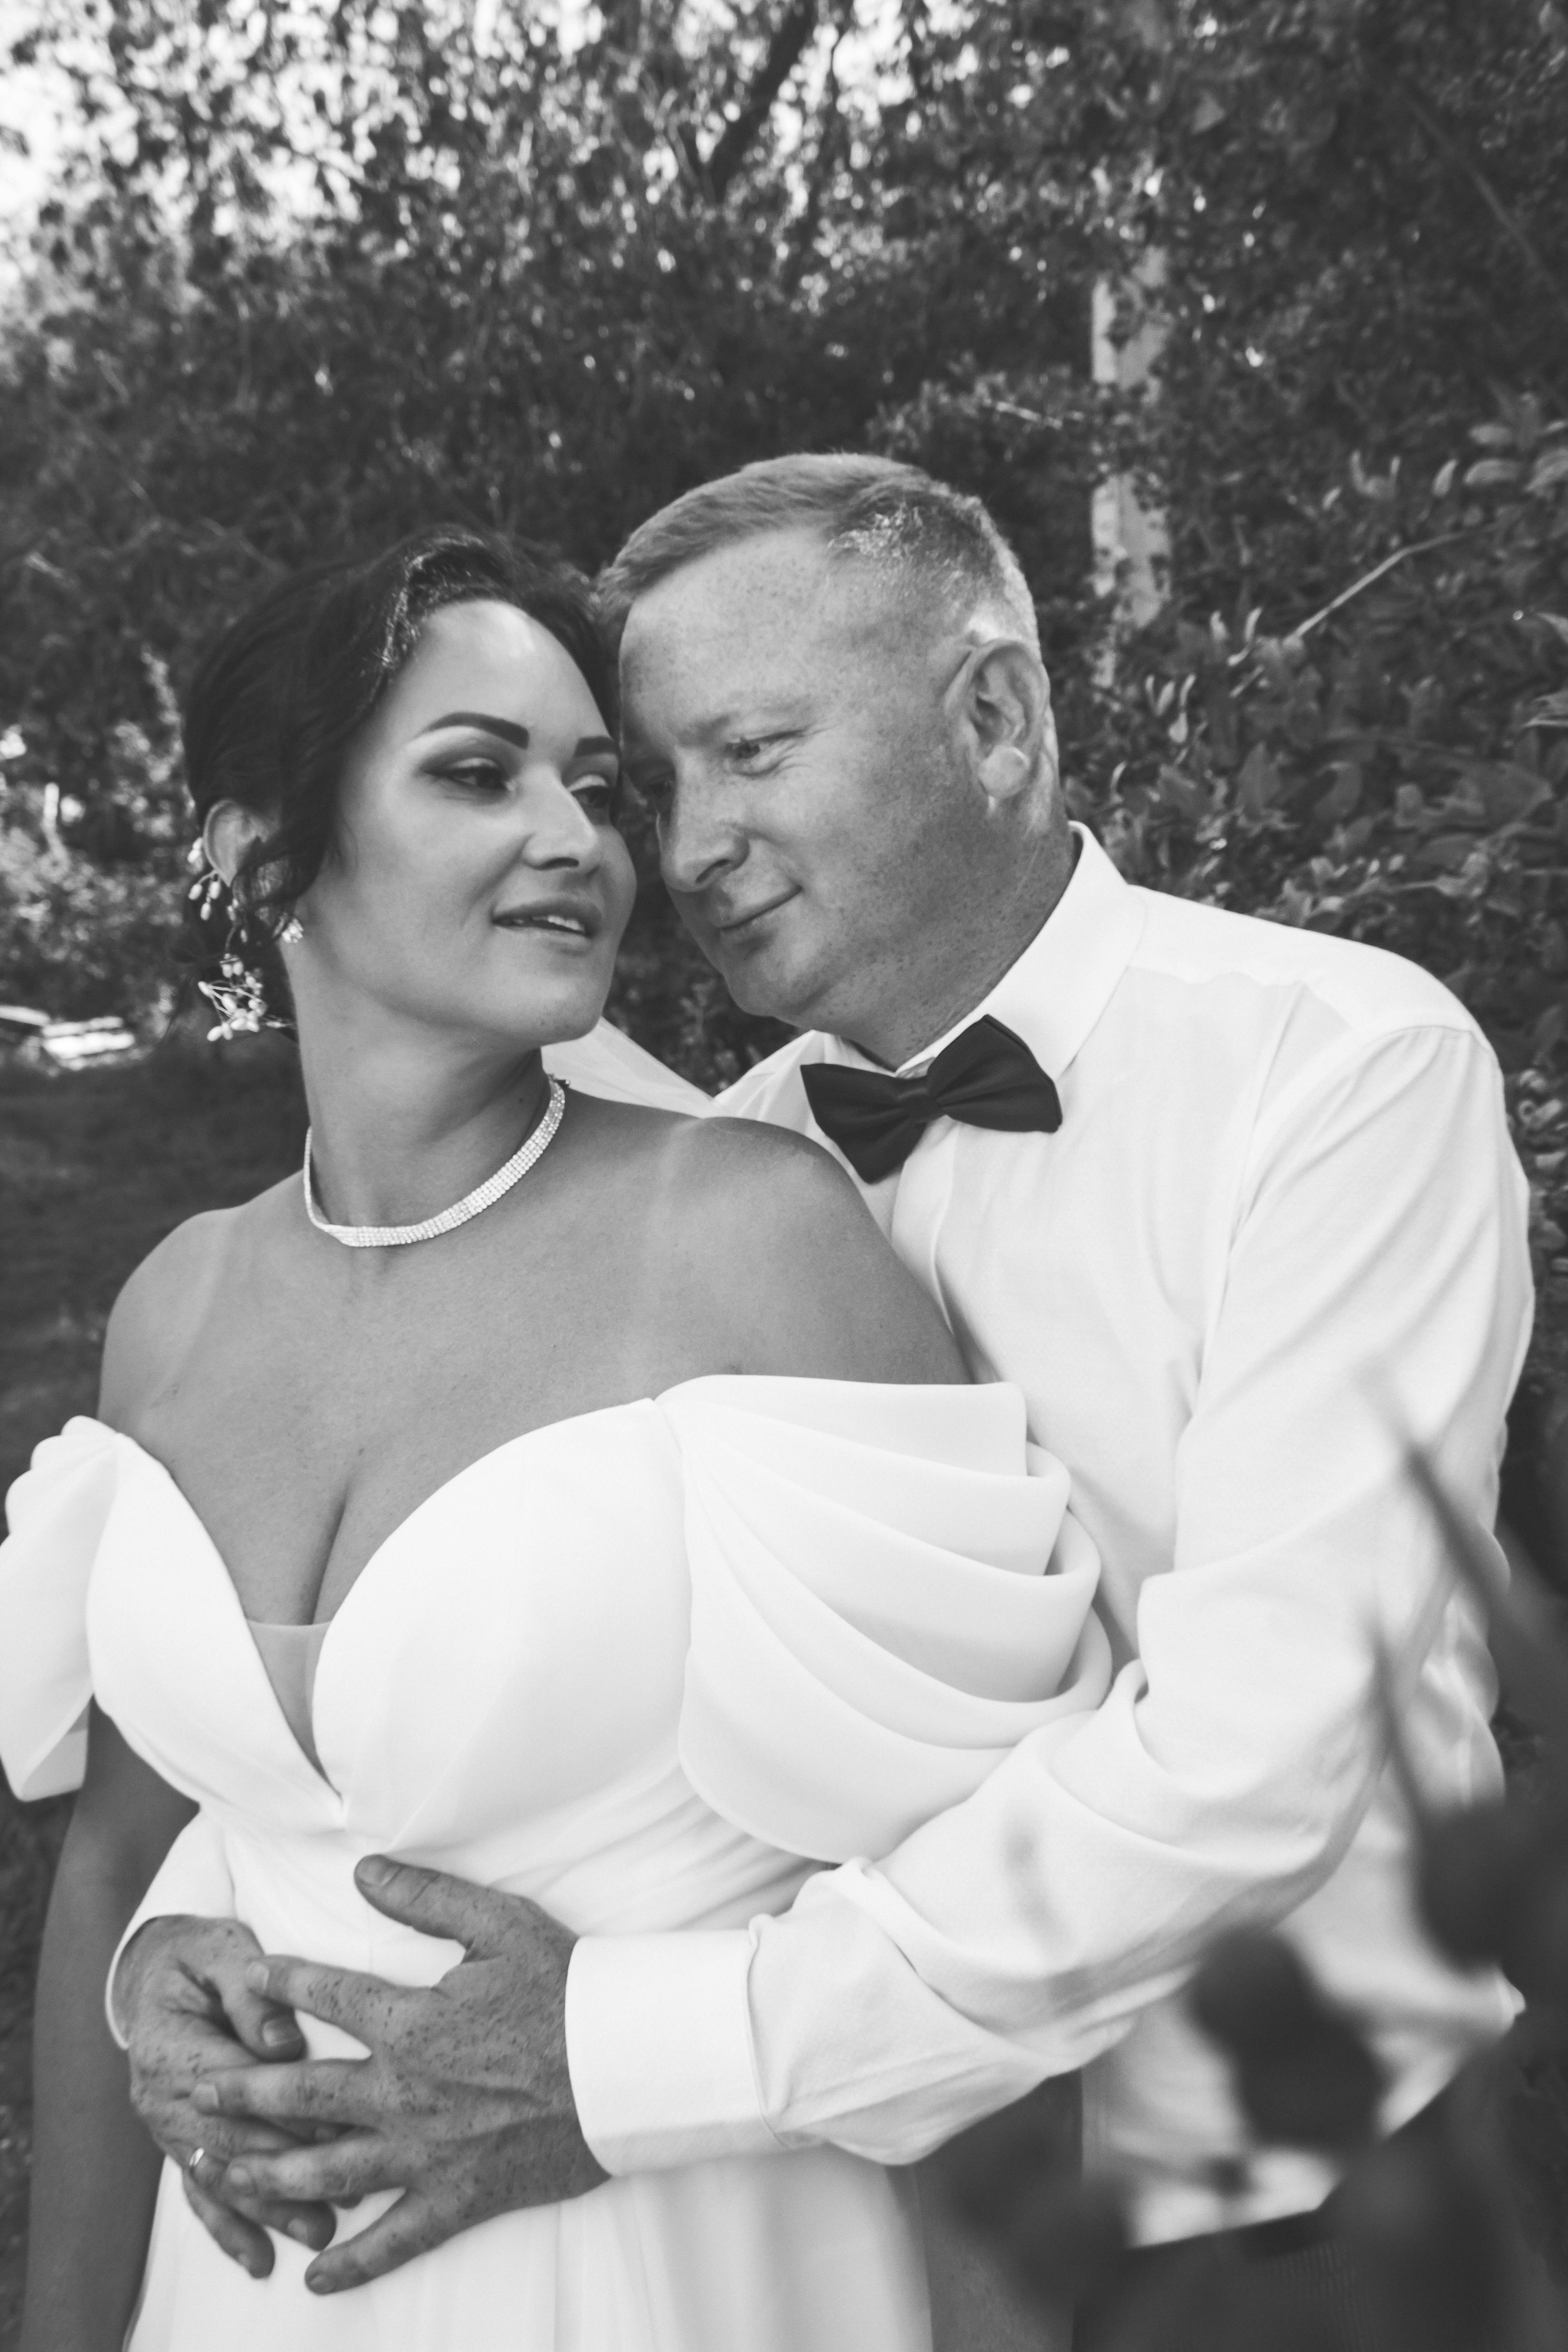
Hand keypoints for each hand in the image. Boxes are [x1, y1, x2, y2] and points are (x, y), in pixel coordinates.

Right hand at [115, 1913, 338, 2277]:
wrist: (155, 1971)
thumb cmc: (199, 1954)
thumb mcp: (220, 1949)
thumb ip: (250, 1991)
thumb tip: (281, 2042)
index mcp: (169, 2045)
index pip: (233, 2085)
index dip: (282, 2107)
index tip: (334, 2127)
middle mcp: (161, 2096)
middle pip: (229, 2141)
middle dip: (285, 2171)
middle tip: (342, 2195)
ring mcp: (169, 2126)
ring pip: (220, 2176)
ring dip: (268, 2208)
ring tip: (318, 2231)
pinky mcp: (182, 2142)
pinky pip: (203, 2191)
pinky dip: (230, 2226)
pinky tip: (260, 2259)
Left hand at [194, 1858, 607, 2292]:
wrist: (625, 2064)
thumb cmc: (567, 1987)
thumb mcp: (500, 1924)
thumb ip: (426, 1897)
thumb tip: (364, 1870)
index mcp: (411, 2022)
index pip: (326, 1998)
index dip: (282, 1983)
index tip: (250, 1978)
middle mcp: (404, 2091)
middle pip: (301, 2097)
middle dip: (240, 2093)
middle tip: (192, 2093)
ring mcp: (427, 2151)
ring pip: (327, 2170)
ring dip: (267, 2174)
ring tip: (220, 2175)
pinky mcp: (458, 2196)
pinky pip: (394, 2240)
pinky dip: (352, 2263)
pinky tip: (314, 2277)